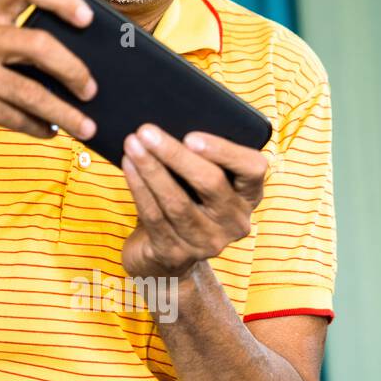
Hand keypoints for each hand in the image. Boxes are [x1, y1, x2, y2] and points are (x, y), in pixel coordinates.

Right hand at [0, 0, 98, 177]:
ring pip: (30, 90)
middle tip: (91, 90)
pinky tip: (50, 132)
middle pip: (37, 43)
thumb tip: (87, 61)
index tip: (87, 18)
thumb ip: (26, 48)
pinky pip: (16, 115)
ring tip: (85, 127)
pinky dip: (39, 127)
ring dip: (64, 113)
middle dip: (73, 70)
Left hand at [120, 125, 268, 278]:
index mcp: (248, 194)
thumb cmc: (183, 199)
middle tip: (146, 131)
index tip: (191, 136)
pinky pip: (155, 217)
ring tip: (131, 145)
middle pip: (210, 183)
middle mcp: (235, 221)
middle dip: (175, 155)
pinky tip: (128, 167)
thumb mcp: (196, 179)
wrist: (163, 254)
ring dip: (151, 170)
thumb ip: (196, 156)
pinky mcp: (177, 254)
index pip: (253, 169)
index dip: (225, 152)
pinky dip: (139, 188)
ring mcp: (208, 242)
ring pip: (177, 202)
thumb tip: (166, 126)